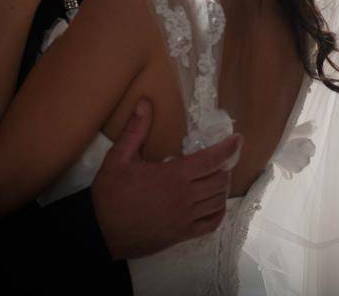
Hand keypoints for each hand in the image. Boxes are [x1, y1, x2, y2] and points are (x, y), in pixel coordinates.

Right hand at [92, 99, 243, 259]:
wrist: (101, 232)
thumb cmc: (110, 195)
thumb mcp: (118, 158)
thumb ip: (135, 130)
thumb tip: (145, 103)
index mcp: (174, 175)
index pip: (212, 159)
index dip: (228, 148)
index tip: (237, 139)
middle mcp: (185, 197)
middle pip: (220, 179)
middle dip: (223, 166)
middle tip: (218, 159)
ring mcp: (186, 218)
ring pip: (218, 201)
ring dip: (221, 188)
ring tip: (214, 178)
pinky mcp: (182, 234)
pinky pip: (211, 223)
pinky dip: (217, 212)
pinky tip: (212, 204)